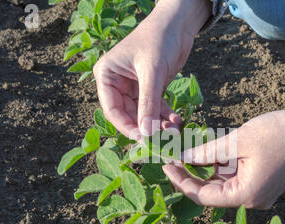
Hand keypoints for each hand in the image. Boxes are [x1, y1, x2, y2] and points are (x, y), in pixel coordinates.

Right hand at [93, 0, 209, 138]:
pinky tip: (177, 120)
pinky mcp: (150, 88)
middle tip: (163, 139)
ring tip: (174, 130)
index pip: (112, 109)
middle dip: (146, 127)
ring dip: (158, 124)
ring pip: (143, 114)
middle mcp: (117, 83)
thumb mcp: (152, 72)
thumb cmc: (158, 39)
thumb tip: (146, 133)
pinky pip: (155, 108)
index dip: (127, 126)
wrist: (178, 23)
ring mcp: (134, 87)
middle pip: (128, 115)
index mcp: (107, 75)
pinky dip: (165, 116)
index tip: (143, 139)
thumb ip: (148, 103)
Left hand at [163, 73, 284, 208]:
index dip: (181, 181)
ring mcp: (258, 192)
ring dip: (204, 168)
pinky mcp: (262, 182)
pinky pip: (234, 177)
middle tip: (172, 155)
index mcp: (246, 195)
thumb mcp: (237, 141)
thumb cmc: (279, 132)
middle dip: (191, 173)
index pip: (202, 196)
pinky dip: (220, 165)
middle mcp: (251, 199)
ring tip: (186, 149)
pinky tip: (208, 150)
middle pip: (211, 192)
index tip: (166, 164)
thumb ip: (206, 152)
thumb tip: (181, 158)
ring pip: (221, 183)